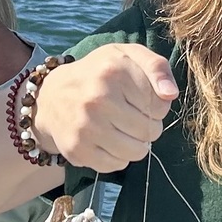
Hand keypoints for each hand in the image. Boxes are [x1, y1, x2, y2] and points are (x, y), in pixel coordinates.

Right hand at [33, 44, 178, 171]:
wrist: (52, 97)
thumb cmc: (99, 75)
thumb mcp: (128, 56)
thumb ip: (157, 67)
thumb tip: (170, 94)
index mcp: (114, 71)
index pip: (160, 105)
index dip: (156, 106)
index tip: (140, 100)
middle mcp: (98, 98)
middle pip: (150, 130)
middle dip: (147, 126)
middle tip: (130, 116)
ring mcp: (86, 126)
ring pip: (137, 151)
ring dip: (135, 145)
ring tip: (122, 130)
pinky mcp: (77, 149)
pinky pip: (117, 164)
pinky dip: (117, 157)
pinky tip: (107, 142)